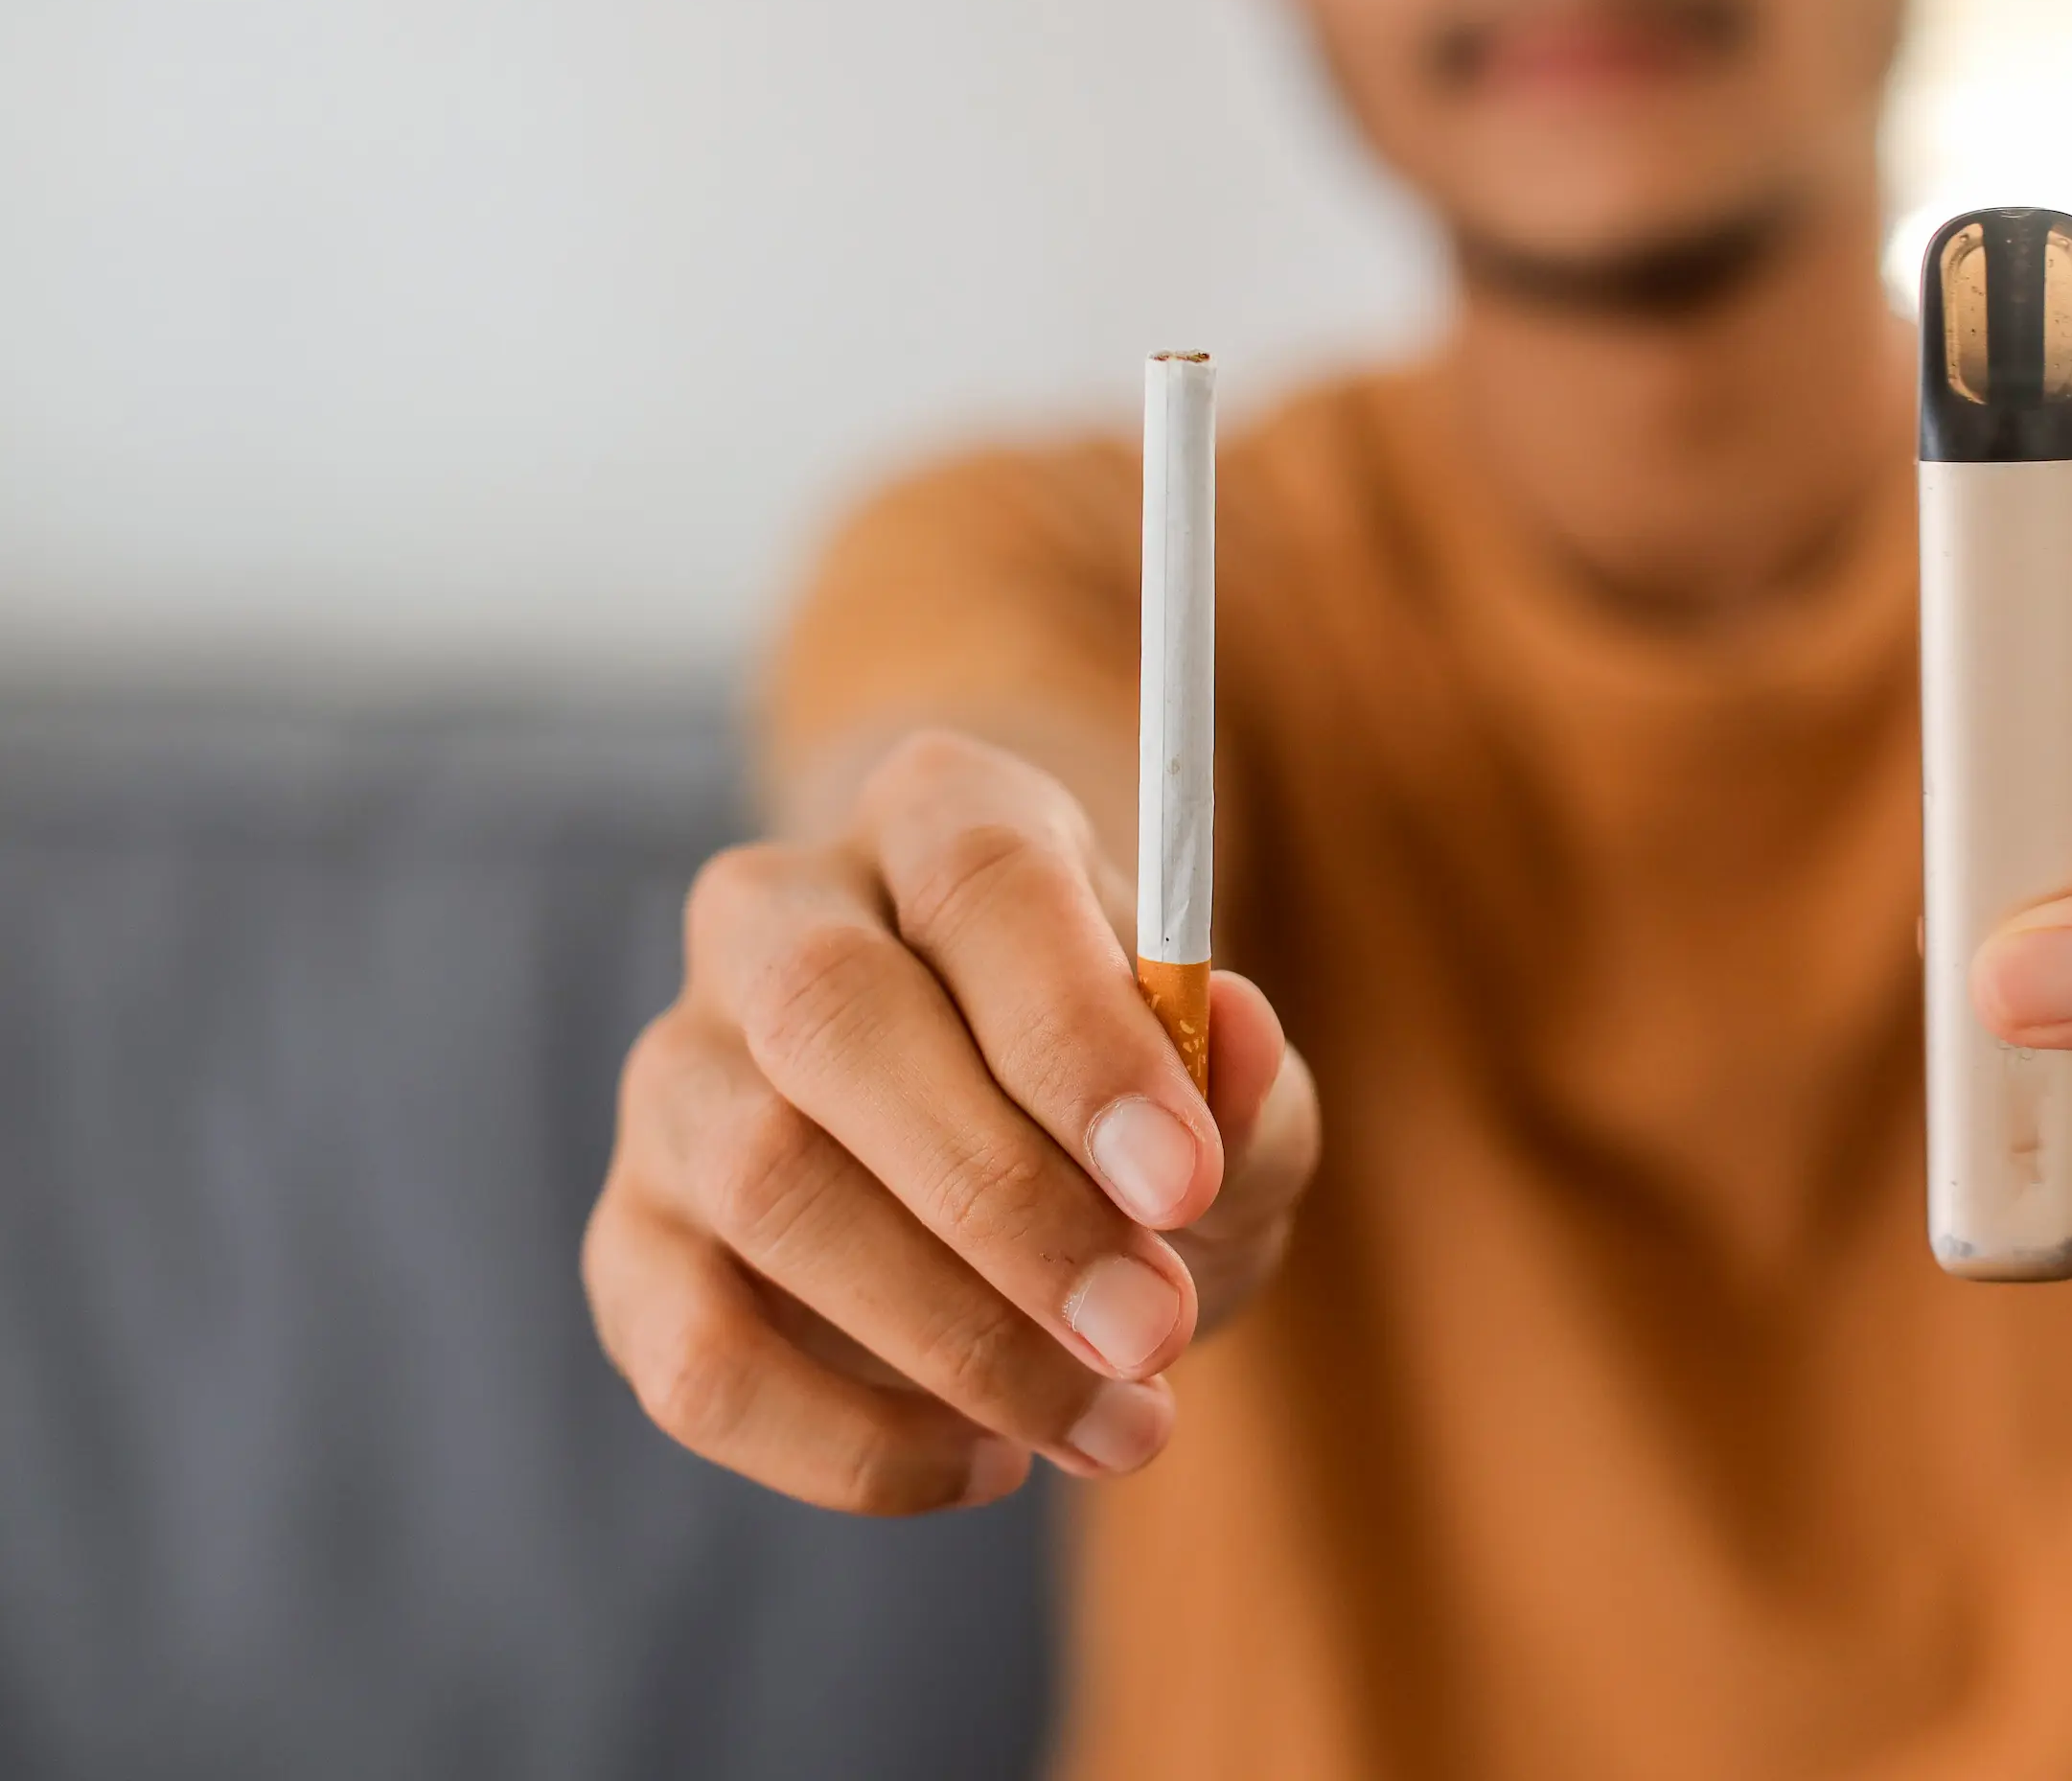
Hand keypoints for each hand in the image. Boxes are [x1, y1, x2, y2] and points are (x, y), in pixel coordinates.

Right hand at [583, 730, 1319, 1514]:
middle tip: (1153, 1330)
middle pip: (831, 1014)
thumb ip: (1240, 1075)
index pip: (981, 883)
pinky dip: (852, 1438)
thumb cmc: (1124, 1108)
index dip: (1078, 1034)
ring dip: (956, 1335)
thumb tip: (1238, 1040)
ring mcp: (675, 1072)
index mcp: (938, 816)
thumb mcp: (1218, 1087)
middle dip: (1006, 1199)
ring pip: (764, 1181)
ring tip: (1115, 1418)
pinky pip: (695, 1354)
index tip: (1183, 1182)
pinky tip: (986, 1457)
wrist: (1014, 1171)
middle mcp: (773, 914)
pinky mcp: (630, 1239)